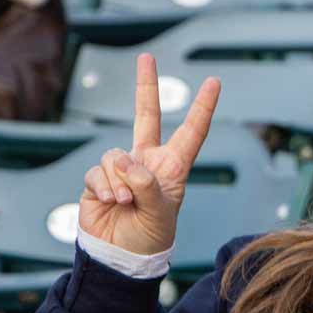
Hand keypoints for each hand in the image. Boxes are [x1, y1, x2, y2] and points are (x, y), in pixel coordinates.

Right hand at [79, 54, 221, 254]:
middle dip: (146, 86)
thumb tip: (125, 159)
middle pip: (145, 115)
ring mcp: (122, 168)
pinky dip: (104, 188)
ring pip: (115, 155)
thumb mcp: (160, 213)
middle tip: (146, 57)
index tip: (214, 82)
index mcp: (174, 167)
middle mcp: (147, 162)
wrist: (121, 255)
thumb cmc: (150, 237)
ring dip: (120, 181)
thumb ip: (146, 185)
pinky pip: (98, 172)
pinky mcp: (98, 178)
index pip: (191, 132)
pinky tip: (111, 203)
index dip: (202, 107)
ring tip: (127, 203)